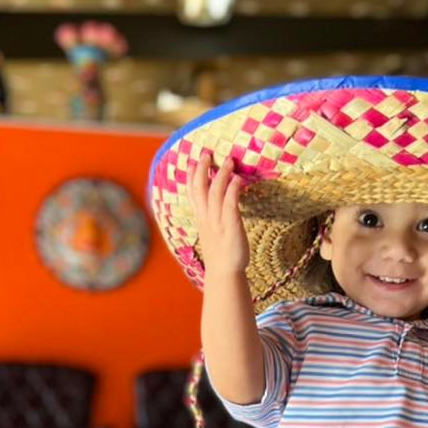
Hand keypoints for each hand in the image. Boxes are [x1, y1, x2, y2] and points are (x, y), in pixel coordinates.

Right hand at [187, 150, 248, 276]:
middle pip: (200, 189)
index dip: (190, 176)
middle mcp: (207, 218)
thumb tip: (215, 203)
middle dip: (201, 170)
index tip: (190, 161)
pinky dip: (232, 190)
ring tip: (229, 161)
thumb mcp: (212, 231)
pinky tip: (237, 179)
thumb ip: (212, 215)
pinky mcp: (231, 228)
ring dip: (221, 175)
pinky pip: (230, 205)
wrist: (225, 273)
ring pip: (215, 194)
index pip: (192, 193)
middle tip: (206, 153)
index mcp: (201, 219)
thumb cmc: (222, 252)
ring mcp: (218, 223)